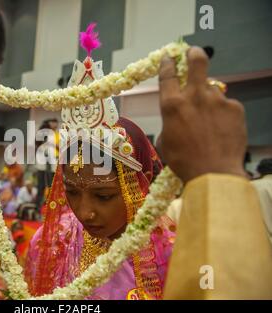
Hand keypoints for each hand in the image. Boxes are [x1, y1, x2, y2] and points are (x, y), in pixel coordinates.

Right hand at [158, 47, 246, 182]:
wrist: (213, 172)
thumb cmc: (183, 160)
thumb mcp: (165, 140)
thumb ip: (171, 121)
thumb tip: (178, 118)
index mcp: (172, 105)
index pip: (168, 74)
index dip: (168, 63)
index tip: (168, 57)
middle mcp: (195, 96)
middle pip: (197, 61)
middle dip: (193, 53)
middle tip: (192, 52)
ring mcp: (217, 100)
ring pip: (212, 90)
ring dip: (208, 98)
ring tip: (209, 120)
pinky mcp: (235, 108)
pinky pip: (226, 106)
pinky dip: (222, 114)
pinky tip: (221, 130)